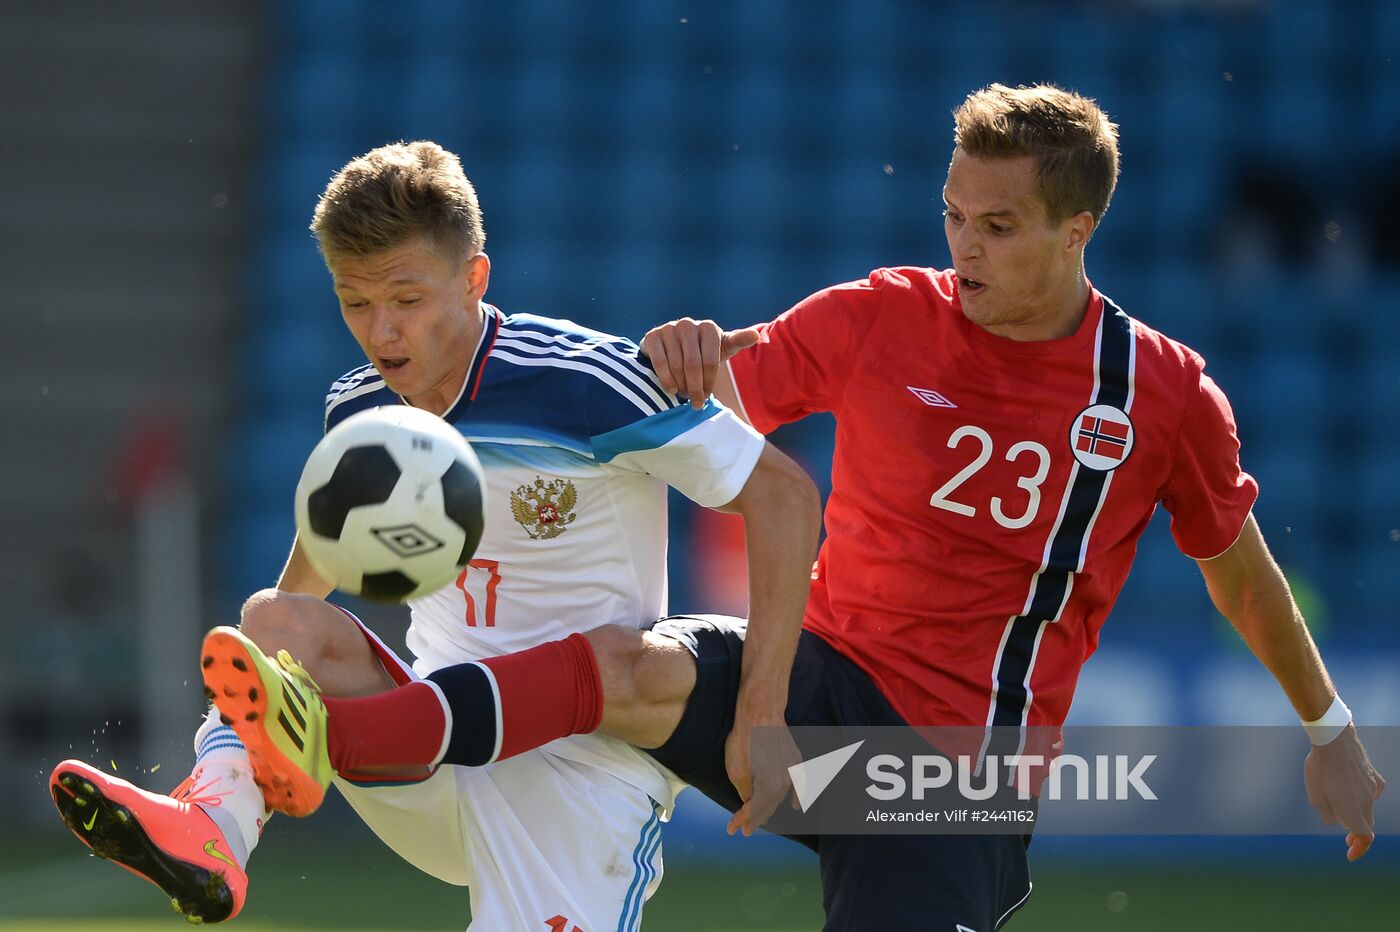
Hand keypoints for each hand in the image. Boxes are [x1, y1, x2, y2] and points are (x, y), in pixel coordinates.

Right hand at [640, 318, 761, 408]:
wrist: (672, 348)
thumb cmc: (703, 351)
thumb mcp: (721, 348)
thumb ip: (738, 342)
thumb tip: (756, 336)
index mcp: (708, 327)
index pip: (711, 361)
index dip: (709, 382)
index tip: (708, 396)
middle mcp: (688, 324)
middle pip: (693, 365)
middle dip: (695, 388)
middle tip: (696, 403)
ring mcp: (669, 328)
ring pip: (676, 365)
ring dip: (681, 386)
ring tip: (684, 395)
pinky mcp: (653, 336)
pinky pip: (660, 363)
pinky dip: (666, 380)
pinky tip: (671, 389)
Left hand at [724, 711, 800, 836]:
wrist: (761, 709)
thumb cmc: (746, 736)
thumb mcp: (735, 768)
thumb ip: (743, 790)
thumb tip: (748, 799)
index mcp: (770, 787)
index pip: (754, 811)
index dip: (741, 821)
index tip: (731, 829)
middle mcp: (785, 782)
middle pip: (768, 807)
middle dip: (755, 818)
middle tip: (743, 828)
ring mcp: (793, 770)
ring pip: (781, 796)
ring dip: (770, 808)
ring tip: (761, 818)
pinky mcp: (795, 758)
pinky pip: (796, 783)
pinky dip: (796, 795)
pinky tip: (795, 804)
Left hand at [1303, 724, 1386, 860]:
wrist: (1334, 740)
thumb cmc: (1320, 768)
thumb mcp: (1315, 796)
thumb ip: (1328, 815)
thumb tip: (1339, 821)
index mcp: (1352, 810)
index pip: (1364, 838)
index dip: (1359, 849)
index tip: (1349, 854)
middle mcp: (1367, 803)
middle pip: (1366, 825)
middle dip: (1357, 835)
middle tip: (1348, 840)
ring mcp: (1373, 790)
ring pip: (1368, 810)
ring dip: (1359, 815)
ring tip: (1344, 812)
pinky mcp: (1375, 779)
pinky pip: (1371, 795)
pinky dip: (1363, 798)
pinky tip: (1353, 792)